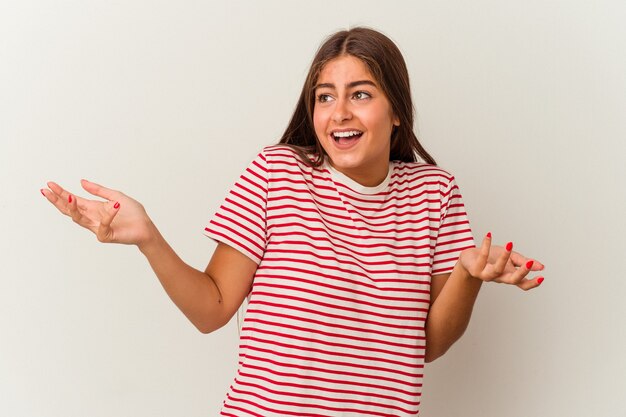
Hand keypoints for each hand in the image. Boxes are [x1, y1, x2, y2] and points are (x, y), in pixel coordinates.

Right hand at [41, 179, 155, 245]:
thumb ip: (99, 190)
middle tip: (46, 191)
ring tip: (70, 196)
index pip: (73, 200)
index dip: (61, 193)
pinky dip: (107, 216)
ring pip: (79, 219)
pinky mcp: (106, 236)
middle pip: (70, 210)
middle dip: (57, 201)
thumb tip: (81, 181)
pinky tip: (113, 206)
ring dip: (73, 208)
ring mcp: (98, 228)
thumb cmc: (133, 213)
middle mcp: (92, 218)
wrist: (146, 227)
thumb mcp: (116, 196)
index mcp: (93, 208)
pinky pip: (102, 227)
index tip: (50, 185)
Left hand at [459, 233, 544, 290]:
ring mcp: (486, 275)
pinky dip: (486, 245)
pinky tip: (489, 235)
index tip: (542, 277)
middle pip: (512, 280)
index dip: (532, 283)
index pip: (522, 284)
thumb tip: (541, 266)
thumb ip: (523, 262)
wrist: (469, 258)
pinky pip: (482, 257)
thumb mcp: (510, 258)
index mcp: (508, 276)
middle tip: (530, 262)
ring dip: (504, 257)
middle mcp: (498, 277)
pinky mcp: (475, 269)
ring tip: (510, 244)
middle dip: (522, 272)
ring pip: (497, 270)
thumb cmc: (491, 257)